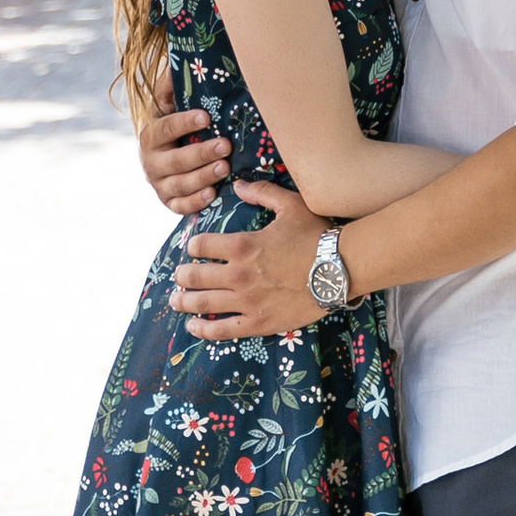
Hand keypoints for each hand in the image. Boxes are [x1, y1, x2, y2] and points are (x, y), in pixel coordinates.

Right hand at [140, 59, 231, 218]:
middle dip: (201, 153)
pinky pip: (179, 206)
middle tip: (226, 145)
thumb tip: (185, 57)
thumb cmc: (178, 118)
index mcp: (150, 133)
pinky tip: (213, 194)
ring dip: (202, 177)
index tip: (206, 116)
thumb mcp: (172, 98)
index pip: (164, 128)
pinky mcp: (169, 201)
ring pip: (178, 185)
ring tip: (225, 168)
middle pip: (174, 161)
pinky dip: (195, 202)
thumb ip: (173, 81)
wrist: (168, 151)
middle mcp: (150, 161)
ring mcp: (159, 184)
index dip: (184, 123)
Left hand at [172, 178, 325, 341]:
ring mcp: (247, 302)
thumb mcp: (291, 205)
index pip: (202, 246)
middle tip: (178, 276)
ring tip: (175, 300)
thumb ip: (261, 192)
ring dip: (185, 302)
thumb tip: (237, 185)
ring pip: (204, 304)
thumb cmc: (316, 235)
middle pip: (196, 277)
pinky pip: (223, 330)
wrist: (340, 269)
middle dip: (183, 275)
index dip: (193, 246)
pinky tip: (193, 326)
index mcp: (243, 245)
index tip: (192, 248)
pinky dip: (204, 329)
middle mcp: (239, 275)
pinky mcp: (258, 323)